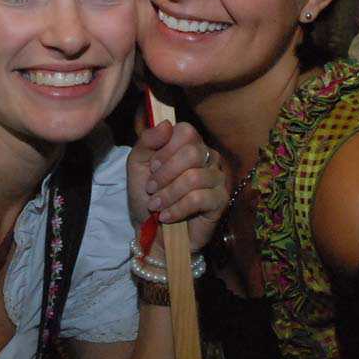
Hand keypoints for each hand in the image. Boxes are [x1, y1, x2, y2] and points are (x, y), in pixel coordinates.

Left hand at [127, 121, 227, 257]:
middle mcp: (208, 158)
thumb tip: (166, 124)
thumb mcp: (137, 165)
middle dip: (165, 174)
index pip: (186, 131)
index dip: (166, 149)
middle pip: (192, 153)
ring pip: (194, 177)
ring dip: (168, 194)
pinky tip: (167, 216)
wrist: (152, 234)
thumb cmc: (147, 197)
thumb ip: (147, 141)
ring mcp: (217, 179)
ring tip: (156, 206)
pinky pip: (200, 198)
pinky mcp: (220, 201)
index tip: (153, 167)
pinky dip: (177, 208)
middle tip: (151, 189)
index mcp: (189, 145)